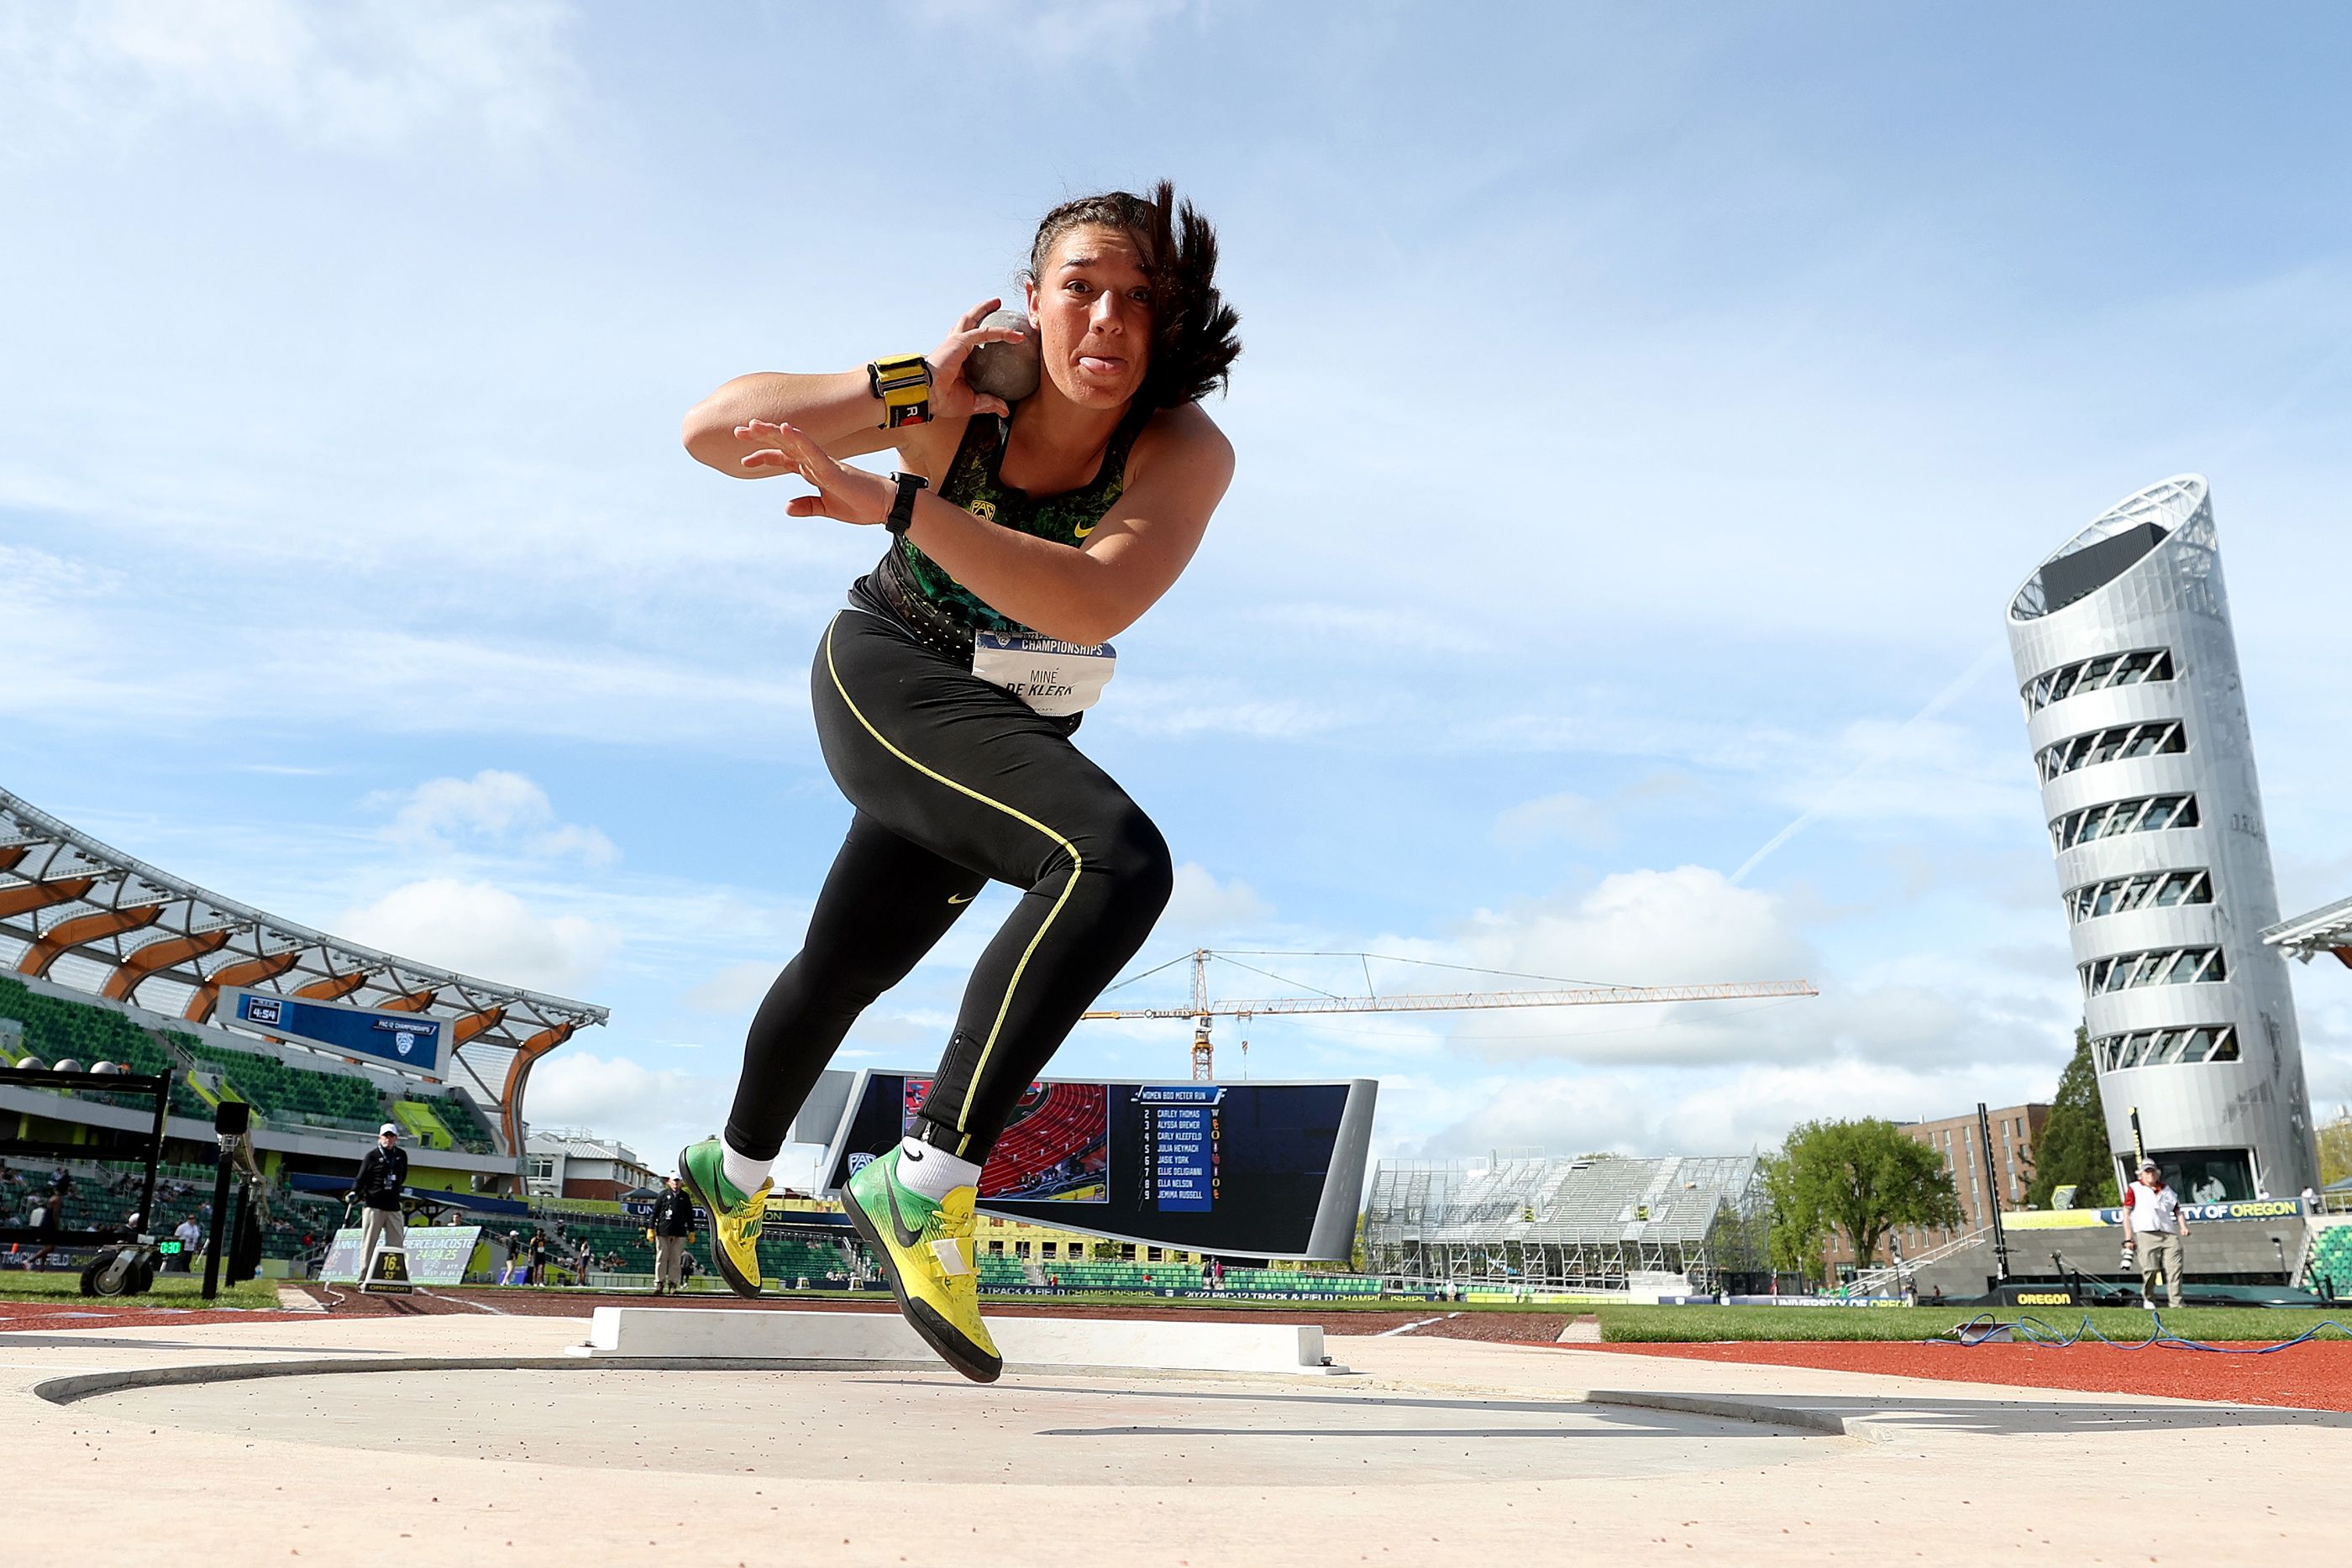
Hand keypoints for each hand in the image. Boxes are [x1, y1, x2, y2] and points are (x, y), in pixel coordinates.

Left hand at [735, 420, 894, 523]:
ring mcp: (824, 463)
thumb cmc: (861, 505)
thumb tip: (786, 507)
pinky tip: (786, 429)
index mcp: (814, 471)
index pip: (784, 459)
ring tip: (754, 425)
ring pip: (794, 443)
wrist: (885, 507)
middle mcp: (816, 462)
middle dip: (761, 438)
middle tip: (737, 431)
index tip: (744, 460)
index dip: (764, 456)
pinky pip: (813, 450)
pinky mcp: (833, 468)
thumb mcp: (827, 508)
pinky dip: (799, 439)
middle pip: (784, 445)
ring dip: (774, 433)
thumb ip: (807, 506)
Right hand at [926, 297, 1028, 420]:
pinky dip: (1002, 332)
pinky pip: (985, 332)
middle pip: (968, 323)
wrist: (927, 394)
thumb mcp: (971, 403)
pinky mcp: (960, 341)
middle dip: (979, 313)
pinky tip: (1017, 335)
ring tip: (997, 302)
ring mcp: (956, 342)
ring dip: (985, 309)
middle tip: (994, 307)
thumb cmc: (942, 399)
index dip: (980, 339)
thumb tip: (1005, 410)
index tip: (994, 340)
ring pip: (973, 320)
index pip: (970, 344)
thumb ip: (988, 402)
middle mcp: (955, 347)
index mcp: (955, 360)